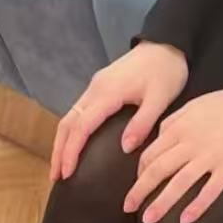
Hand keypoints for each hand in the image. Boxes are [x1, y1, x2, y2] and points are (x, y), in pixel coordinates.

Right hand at [50, 42, 188, 181]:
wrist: (167, 44)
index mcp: (107, 92)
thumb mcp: (160, 98)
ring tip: (59, 167)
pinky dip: (71, 133)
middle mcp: (95, 89)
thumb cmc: (166, 71)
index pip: (82, 127)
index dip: (71, 152)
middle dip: (59, 151)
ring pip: (69, 117)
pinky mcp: (99, 88)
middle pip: (68, 123)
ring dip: (62, 143)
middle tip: (55, 178)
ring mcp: (95, 87)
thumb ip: (142, 123)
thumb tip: (125, 148)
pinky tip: (72, 147)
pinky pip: (78, 113)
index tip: (68, 174)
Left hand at [123, 89, 222, 222]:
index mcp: (180, 128)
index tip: (136, 186)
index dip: (139, 172)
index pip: (151, 153)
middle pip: (158, 170)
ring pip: (179, 183)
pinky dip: (196, 206)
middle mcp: (190, 143)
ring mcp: (210, 156)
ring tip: (148, 219)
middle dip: (139, 190)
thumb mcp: (195, 105)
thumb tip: (159, 137)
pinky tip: (185, 220)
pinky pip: (210, 190)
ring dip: (161, 203)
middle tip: (127, 208)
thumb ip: (175, 121)